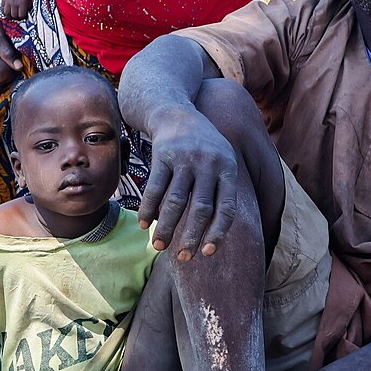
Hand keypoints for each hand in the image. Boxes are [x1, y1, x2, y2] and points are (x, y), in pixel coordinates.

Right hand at [0, 0, 31, 20]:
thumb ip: (28, 9)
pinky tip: (8, 11)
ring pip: (6, 13)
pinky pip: (2, 8)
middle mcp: (14, 2)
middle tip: (17, 17)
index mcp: (22, 3)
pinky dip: (5, 11)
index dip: (22, 18)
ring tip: (11, 15)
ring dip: (9, 16)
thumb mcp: (30, 1)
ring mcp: (8, 0)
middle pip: (13, 15)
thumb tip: (25, 17)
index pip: (21, 15)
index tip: (22, 17)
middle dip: (16, 17)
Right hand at [139, 108, 239, 259]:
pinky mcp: (162, 155)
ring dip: (166, 227)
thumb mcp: (222, 160)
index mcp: (228, 169)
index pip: (226, 208)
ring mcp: (185, 158)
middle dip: (190, 237)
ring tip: (158, 247)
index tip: (207, 252)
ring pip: (175, 201)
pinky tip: (143, 224)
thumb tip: (214, 235)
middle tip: (183, 258)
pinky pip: (155, 187)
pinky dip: (148, 208)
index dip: (218, 232)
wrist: (175, 113)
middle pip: (200, 208)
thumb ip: (223, 191)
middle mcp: (209, 163)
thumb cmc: (203, 147)